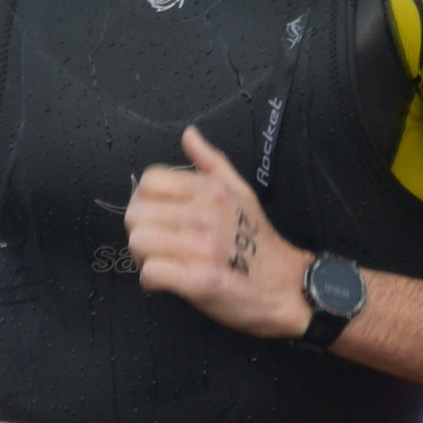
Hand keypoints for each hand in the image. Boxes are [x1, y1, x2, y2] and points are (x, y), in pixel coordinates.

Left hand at [124, 125, 312, 340]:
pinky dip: (153, 282)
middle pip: (136, 214)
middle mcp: (205, 215)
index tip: (156, 218)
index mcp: (212, 191)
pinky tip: (168, 283)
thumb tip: (189, 135)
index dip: (144, 201)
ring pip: (139, 242)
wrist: (286, 287)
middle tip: (158, 245)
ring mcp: (202, 248)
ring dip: (143, 258)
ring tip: (162, 263)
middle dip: (140, 233)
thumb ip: (211, 161)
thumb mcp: (241, 192)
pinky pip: (151, 273)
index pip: (149, 181)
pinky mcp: (199, 280)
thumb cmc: (260, 243)